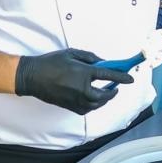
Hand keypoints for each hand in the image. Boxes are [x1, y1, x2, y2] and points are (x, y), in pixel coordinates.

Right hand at [14, 49, 131, 113]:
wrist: (31, 77)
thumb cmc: (50, 63)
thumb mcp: (72, 53)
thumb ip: (90, 58)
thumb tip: (102, 62)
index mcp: (84, 73)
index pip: (109, 76)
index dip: (122, 77)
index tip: (130, 79)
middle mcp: (82, 90)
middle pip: (105, 95)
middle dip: (113, 91)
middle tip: (116, 87)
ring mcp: (76, 100)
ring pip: (97, 104)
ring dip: (104, 99)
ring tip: (106, 93)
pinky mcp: (70, 107)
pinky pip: (87, 109)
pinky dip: (93, 105)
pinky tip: (93, 99)